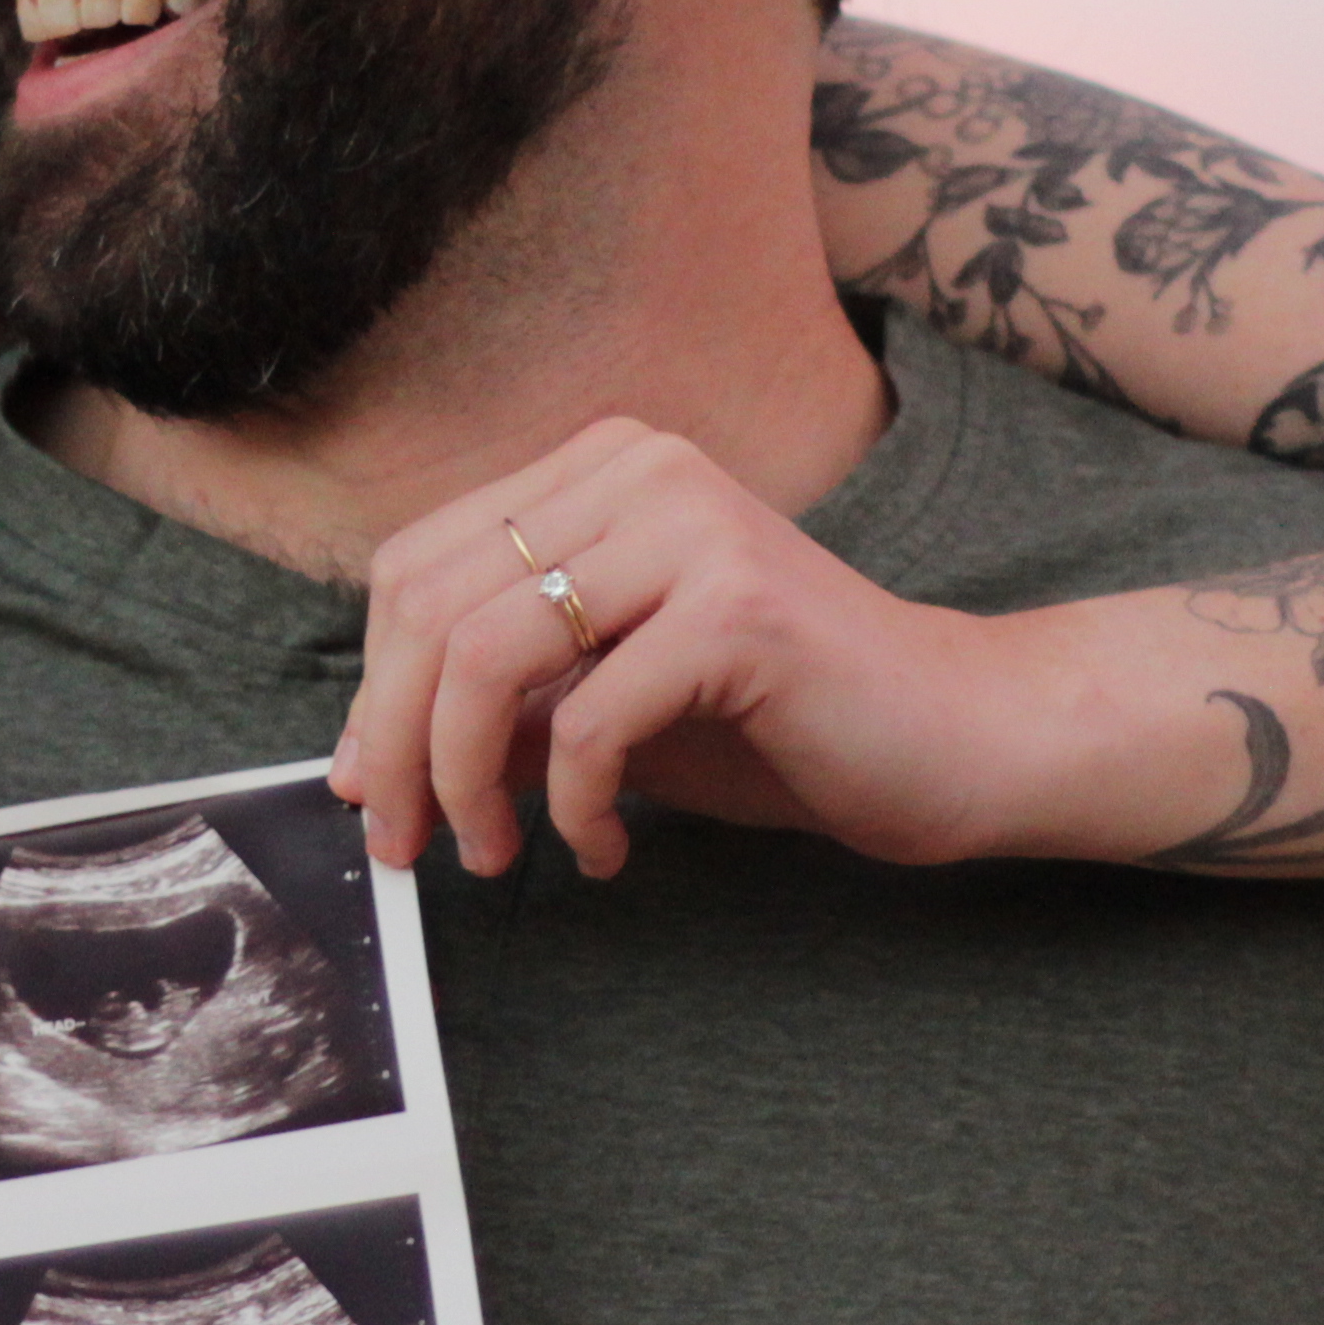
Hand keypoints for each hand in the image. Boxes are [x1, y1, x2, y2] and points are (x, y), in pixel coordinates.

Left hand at [339, 419, 1087, 879]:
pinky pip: (590, 721)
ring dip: (466, 781)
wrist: (954, 736)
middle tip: (410, 844)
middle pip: (431, 604)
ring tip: (500, 855)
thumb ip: (505, 706)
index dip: (375, 687)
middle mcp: (640, 469)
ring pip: (486, 653)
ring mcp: (691, 525)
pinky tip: (604, 849)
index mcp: (601, 469)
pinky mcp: (738, 606)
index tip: (376, 791)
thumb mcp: (608, 707)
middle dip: (398, 745)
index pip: (416, 564)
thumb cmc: (780, 722)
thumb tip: (369, 759)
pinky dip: (574, 808)